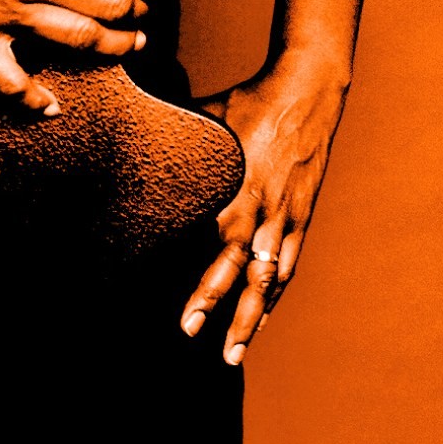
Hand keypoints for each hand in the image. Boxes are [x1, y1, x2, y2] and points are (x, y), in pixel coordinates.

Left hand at [181, 59, 348, 362]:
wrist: (306, 92)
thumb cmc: (249, 102)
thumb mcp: (207, 120)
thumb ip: (180, 142)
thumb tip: (136, 141)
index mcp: (237, 192)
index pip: (216, 254)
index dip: (201, 290)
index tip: (184, 320)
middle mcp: (262, 212)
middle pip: (241, 275)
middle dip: (219, 310)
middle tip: (196, 340)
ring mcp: (286, 217)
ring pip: (269, 280)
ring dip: (251, 318)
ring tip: (234, 351)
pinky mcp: (302, 215)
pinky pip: (289, 263)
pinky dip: (276, 293)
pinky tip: (265, 314)